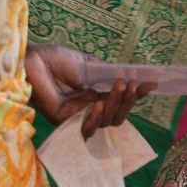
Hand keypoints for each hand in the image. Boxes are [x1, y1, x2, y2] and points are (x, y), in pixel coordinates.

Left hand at [24, 44, 153, 137]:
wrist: (34, 59)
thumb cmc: (57, 59)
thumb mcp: (91, 65)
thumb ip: (111, 75)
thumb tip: (134, 78)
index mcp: (94, 95)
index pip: (120, 102)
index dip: (136, 96)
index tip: (152, 85)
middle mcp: (87, 108)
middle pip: (117, 116)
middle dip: (129, 101)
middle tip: (133, 85)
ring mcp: (75, 116)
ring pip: (106, 123)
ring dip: (117, 106)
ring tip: (120, 87)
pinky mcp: (63, 121)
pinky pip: (86, 128)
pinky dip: (96, 118)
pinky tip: (99, 103)